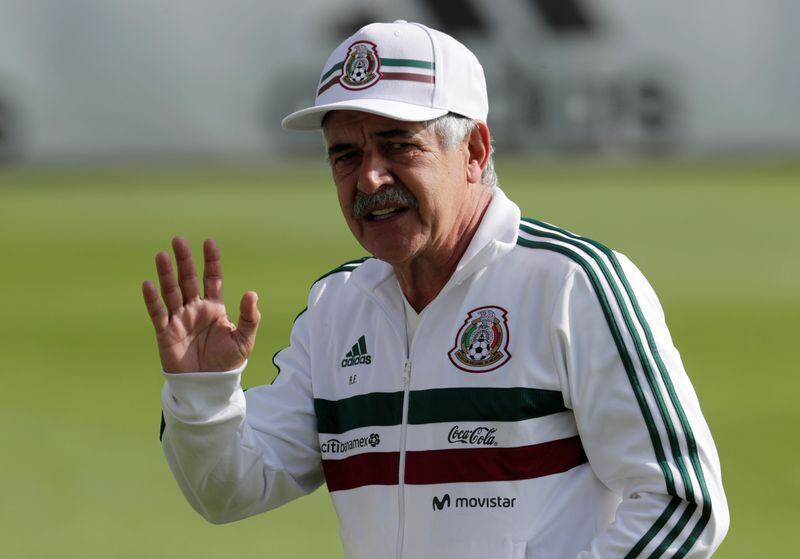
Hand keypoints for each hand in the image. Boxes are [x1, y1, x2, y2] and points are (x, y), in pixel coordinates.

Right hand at [142, 237, 259, 372]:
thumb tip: (251, 293)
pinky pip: (158, 313)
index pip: (212, 278)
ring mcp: (179, 319)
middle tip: (179, 240)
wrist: (209, 385)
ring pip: (171, 291)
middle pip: (188, 279)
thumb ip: (249, 317)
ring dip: (166, 274)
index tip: (209, 242)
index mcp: (214, 307)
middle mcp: (195, 308)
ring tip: (162, 255)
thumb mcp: (244, 339)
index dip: (211, 261)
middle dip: (184, 260)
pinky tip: (148, 283)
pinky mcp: (165, 332)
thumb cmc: (228, 362)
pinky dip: (153, 299)